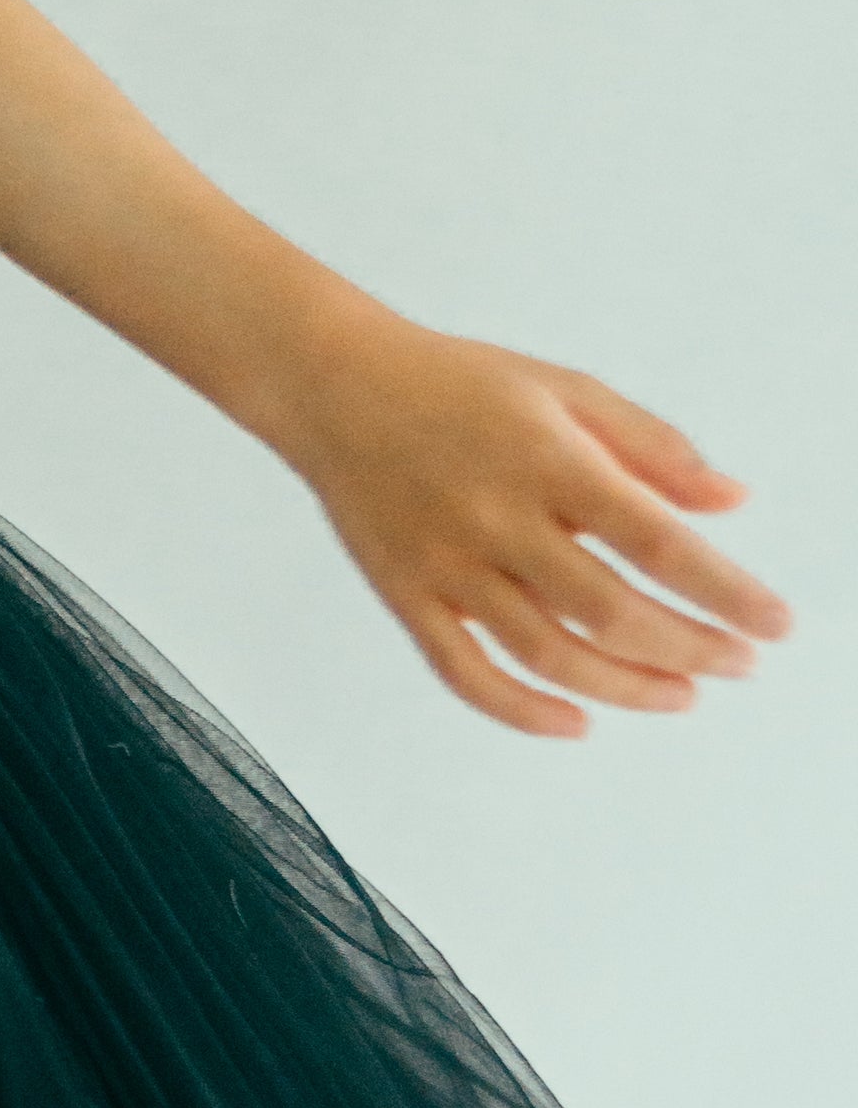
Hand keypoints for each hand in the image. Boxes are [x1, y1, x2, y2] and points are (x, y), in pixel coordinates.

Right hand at [276, 307, 795, 739]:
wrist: (334, 387)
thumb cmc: (459, 385)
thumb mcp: (565, 389)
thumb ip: (652, 446)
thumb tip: (732, 503)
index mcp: (546, 459)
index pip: (655, 540)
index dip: (722, 590)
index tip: (774, 623)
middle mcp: (496, 518)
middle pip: (607, 610)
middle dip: (688, 648)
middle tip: (739, 663)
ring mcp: (446, 565)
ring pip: (544, 652)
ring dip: (623, 686)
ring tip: (682, 696)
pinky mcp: (405, 596)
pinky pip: (464, 672)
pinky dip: (520, 710)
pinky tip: (575, 722)